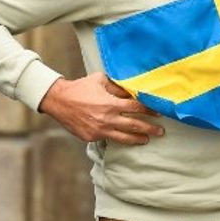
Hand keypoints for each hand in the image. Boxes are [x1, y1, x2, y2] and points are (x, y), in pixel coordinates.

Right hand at [38, 73, 163, 144]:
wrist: (58, 100)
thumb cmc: (81, 87)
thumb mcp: (101, 81)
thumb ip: (118, 87)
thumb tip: (133, 90)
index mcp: (111, 103)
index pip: (137, 108)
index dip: (150, 110)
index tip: (159, 113)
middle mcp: (107, 118)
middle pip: (135, 125)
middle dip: (150, 129)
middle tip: (160, 131)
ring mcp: (99, 130)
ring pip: (124, 138)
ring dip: (138, 139)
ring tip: (147, 140)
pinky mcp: (91, 137)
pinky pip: (109, 139)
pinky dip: (118, 139)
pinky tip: (126, 139)